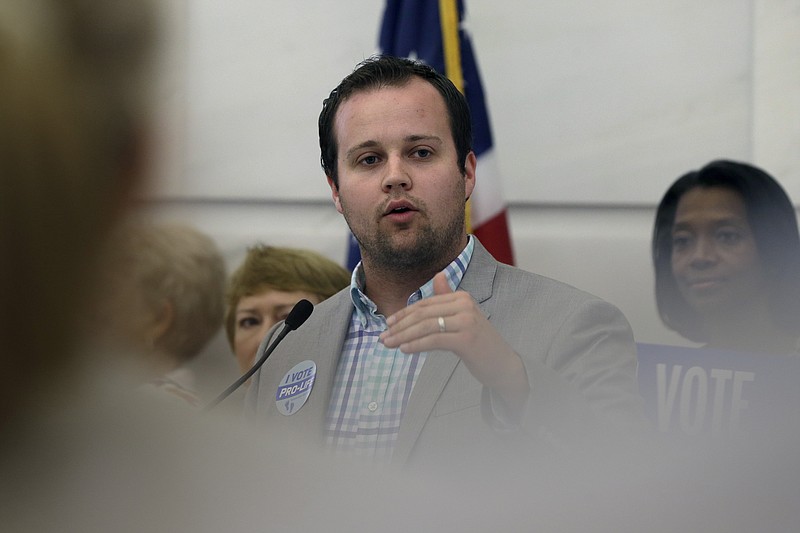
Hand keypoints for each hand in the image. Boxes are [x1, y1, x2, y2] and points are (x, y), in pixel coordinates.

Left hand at [380, 272, 528, 413]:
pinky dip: (416, 345)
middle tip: (383, 337)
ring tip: (388, 344)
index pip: (425, 304)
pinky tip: (404, 349)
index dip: (404, 314)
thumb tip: (438, 275)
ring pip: (426, 326)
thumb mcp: (463, 317)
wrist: (503, 364)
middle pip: (423, 313)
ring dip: (403, 336)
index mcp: (462, 297)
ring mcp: (467, 321)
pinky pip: (434, 340)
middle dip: (399, 326)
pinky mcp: (466, 339)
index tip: (388, 324)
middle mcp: (465, 304)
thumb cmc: (480, 342)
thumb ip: (448, 298)